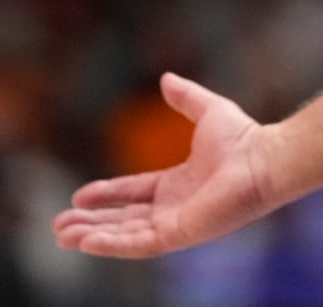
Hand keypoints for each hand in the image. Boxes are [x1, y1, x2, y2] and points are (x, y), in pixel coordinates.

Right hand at [52, 73, 275, 257]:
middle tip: (59, 226)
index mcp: (178, 184)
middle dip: (91, 223)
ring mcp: (177, 224)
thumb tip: (166, 78)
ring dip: (94, 236)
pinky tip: (87, 242)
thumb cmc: (244, 138)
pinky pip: (139, 244)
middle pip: (123, 219)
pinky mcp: (180, 235)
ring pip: (125, 235)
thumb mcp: (207, 111)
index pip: (133, 193)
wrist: (263, 159)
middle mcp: (175, 208)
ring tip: (63, 236)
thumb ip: (186, 97)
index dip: (106, 195)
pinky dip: (112, 244)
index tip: (78, 196)